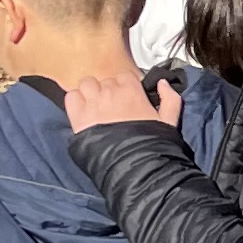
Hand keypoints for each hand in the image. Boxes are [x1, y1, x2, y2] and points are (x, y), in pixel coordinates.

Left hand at [61, 69, 175, 135]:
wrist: (133, 166)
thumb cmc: (151, 146)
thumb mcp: (169, 122)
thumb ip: (170, 99)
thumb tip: (162, 83)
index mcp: (132, 91)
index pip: (124, 76)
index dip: (125, 86)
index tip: (126, 98)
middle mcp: (110, 92)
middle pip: (105, 81)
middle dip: (108, 91)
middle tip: (112, 107)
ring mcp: (92, 103)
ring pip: (86, 84)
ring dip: (90, 92)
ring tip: (95, 106)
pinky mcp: (78, 117)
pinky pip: (71, 97)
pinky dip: (75, 101)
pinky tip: (83, 112)